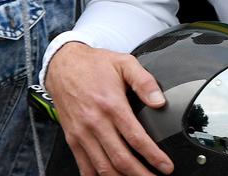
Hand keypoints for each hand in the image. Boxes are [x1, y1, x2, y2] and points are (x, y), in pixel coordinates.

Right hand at [45, 42, 172, 175]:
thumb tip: (159, 100)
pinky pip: (84, 166)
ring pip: (103, 167)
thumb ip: (144, 81)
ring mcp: (82, 134)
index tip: (166, 165)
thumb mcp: (124, 63)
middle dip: (141, 174)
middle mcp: (95, 123)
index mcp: (111, 105)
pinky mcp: (72, 139)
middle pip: (120, 158)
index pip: (136, 138)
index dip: (153, 156)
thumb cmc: (94, 65)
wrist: (62, 65)